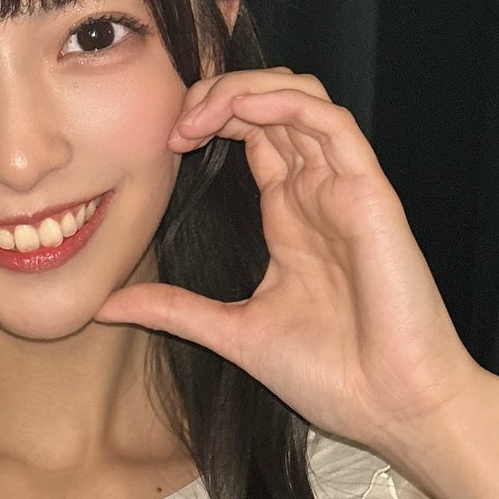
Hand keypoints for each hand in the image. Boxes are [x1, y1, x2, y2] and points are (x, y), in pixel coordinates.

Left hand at [95, 69, 490, 460]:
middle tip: (172, 122)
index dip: (207, 119)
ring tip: (197, 113)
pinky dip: (285, 102)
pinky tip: (242, 108)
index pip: (253, 134)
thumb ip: (174, 310)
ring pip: (300, 100)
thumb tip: (105, 306)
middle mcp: (318, 193)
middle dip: (216, 96)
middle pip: (271, 106)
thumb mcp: (232, 334)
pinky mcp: (370, 194)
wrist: (393, 408)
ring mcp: (345, 189)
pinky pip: (331, 122)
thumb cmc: (333, 376)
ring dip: (244, 90)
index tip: (162, 143)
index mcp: (291, 216)